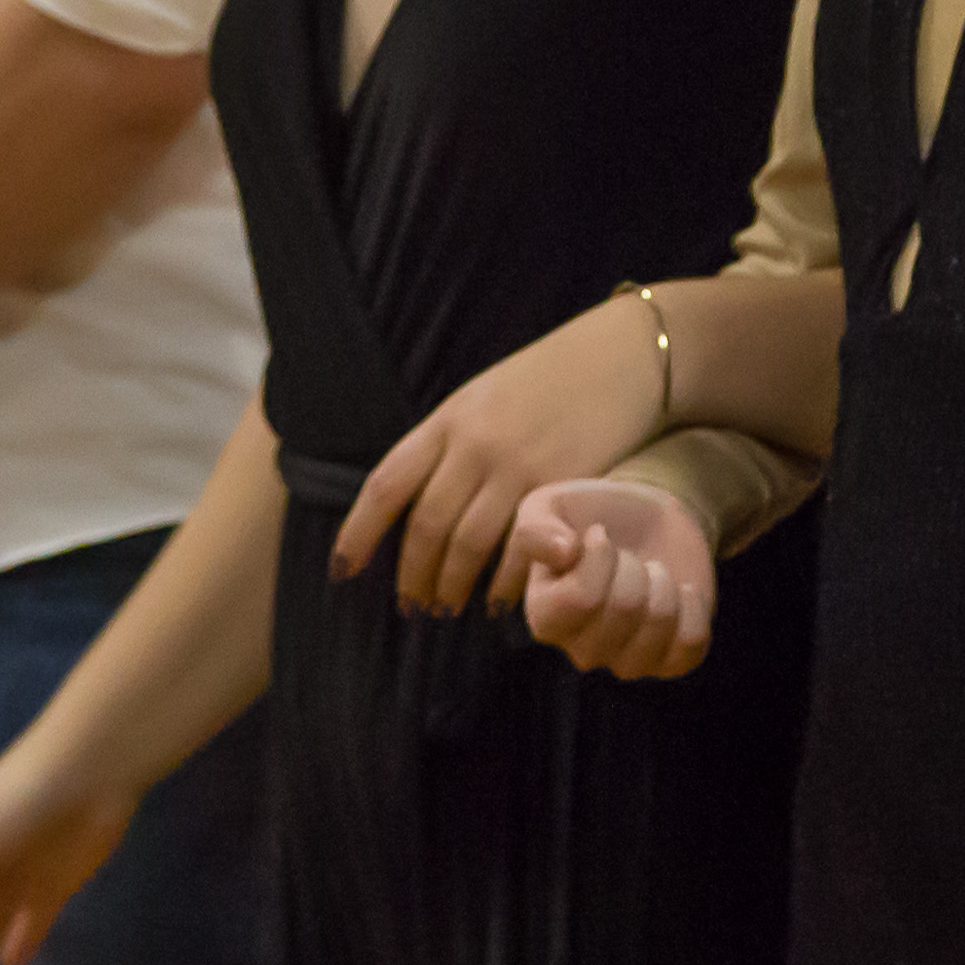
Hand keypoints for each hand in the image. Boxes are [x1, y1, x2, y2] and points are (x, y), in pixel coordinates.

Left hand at [335, 294, 670, 617]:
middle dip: (413, 575)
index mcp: (447, 420)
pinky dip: (505, 582)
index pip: (386, 485)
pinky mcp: (561, 486)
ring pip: (468, 544)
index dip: (358, 534)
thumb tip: (416, 500)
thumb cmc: (550, 378)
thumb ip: (449, 444)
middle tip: (412, 605)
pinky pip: (520, 548)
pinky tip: (501, 599)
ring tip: (449, 608)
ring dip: (453, 585)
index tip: (342, 570)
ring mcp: (518, 466)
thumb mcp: (483, 397)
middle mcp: (474, 444)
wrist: (623, 357)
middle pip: (426, 526)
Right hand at [511, 478, 717, 678]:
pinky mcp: (670, 662)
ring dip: (662, 581)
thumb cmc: (591, 514)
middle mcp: (581, 649)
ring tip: (650, 571)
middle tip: (626, 556)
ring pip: (660, 624)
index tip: (599, 533)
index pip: (582, 599)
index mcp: (544, 617)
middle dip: (634, 565)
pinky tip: (679, 590)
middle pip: (625, 607)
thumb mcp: (548, 506)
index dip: (600, 557)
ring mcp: (627, 662)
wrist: (647, 521)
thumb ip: (535, 529)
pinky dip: (692, 605)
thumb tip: (564, 553)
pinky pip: (691, 642)